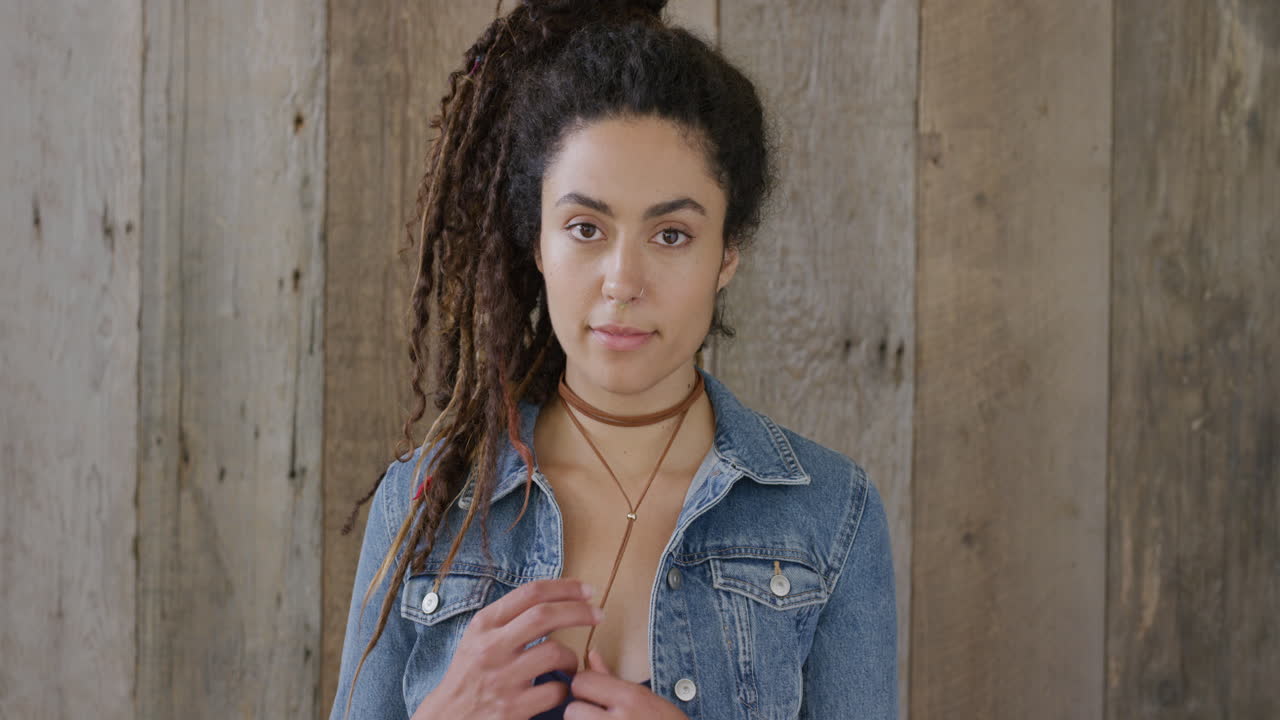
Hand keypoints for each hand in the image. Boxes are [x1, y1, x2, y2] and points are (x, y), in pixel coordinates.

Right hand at [411, 578, 602, 719]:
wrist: (446, 719)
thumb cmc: (469, 676)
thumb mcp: (477, 639)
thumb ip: (508, 619)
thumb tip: (552, 598)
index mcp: (484, 625)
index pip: (530, 593)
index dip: (565, 587)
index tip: (586, 590)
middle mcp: (491, 647)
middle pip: (545, 615)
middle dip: (579, 611)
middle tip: (599, 614)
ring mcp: (502, 678)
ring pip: (555, 653)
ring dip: (572, 658)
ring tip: (571, 665)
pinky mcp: (512, 708)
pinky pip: (555, 691)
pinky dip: (564, 690)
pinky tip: (559, 690)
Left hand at [565, 648, 690, 718]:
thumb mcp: (643, 696)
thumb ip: (610, 677)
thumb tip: (590, 654)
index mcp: (630, 697)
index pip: (581, 682)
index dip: (584, 688)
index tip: (594, 696)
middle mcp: (621, 719)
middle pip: (572, 710)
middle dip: (580, 713)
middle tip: (596, 716)